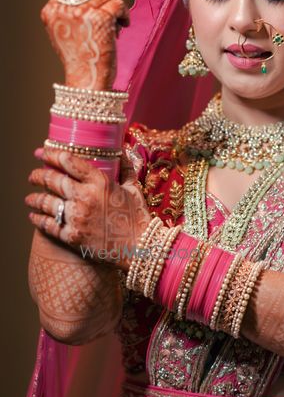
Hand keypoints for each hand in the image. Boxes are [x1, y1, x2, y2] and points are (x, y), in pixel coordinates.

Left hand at [25, 148, 150, 270]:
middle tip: (32, 176)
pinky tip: (34, 217)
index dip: (50, 155)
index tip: (41, 153)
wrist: (140, 248)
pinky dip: (38, 219)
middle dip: (37, 176)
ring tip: (30, 198)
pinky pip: (47, 225)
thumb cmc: (138, 217)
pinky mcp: (72, 236)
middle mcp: (85, 197)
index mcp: (99, 182)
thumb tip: (122, 149)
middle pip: (52, 180)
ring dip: (34, 198)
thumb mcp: (134, 188)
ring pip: (45, 202)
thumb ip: (126, 167)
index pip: (68, 162)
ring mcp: (76, 217)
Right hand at [40, 0, 129, 89]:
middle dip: (100, 1)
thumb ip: (65, 7)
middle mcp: (65, 9)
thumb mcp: (63, 31)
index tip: (93, 9)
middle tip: (104, 21)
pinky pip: (118, 3)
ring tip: (114, 26)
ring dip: (113, 8)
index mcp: (51, 11)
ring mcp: (83, 11)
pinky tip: (123, 26)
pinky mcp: (102, 17)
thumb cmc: (79, 59)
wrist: (87, 79)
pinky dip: (124, 14)